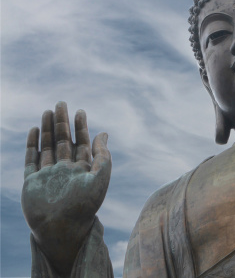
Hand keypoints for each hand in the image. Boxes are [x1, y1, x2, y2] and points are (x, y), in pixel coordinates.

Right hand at [21, 101, 110, 275]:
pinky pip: (31, 159)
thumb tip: (104, 133)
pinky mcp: (32, 182)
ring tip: (48, 111)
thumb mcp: (100, 176)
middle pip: (63, 141)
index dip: (81, 127)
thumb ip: (103, 154)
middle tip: (61, 103)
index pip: (81, 143)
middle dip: (62, 122)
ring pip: (47, 146)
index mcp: (82, 170)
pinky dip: (33, 144)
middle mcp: (65, 170)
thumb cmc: (84, 204)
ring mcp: (48, 175)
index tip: (80, 111)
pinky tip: (35, 130)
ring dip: (48, 129)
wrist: (61, 228)